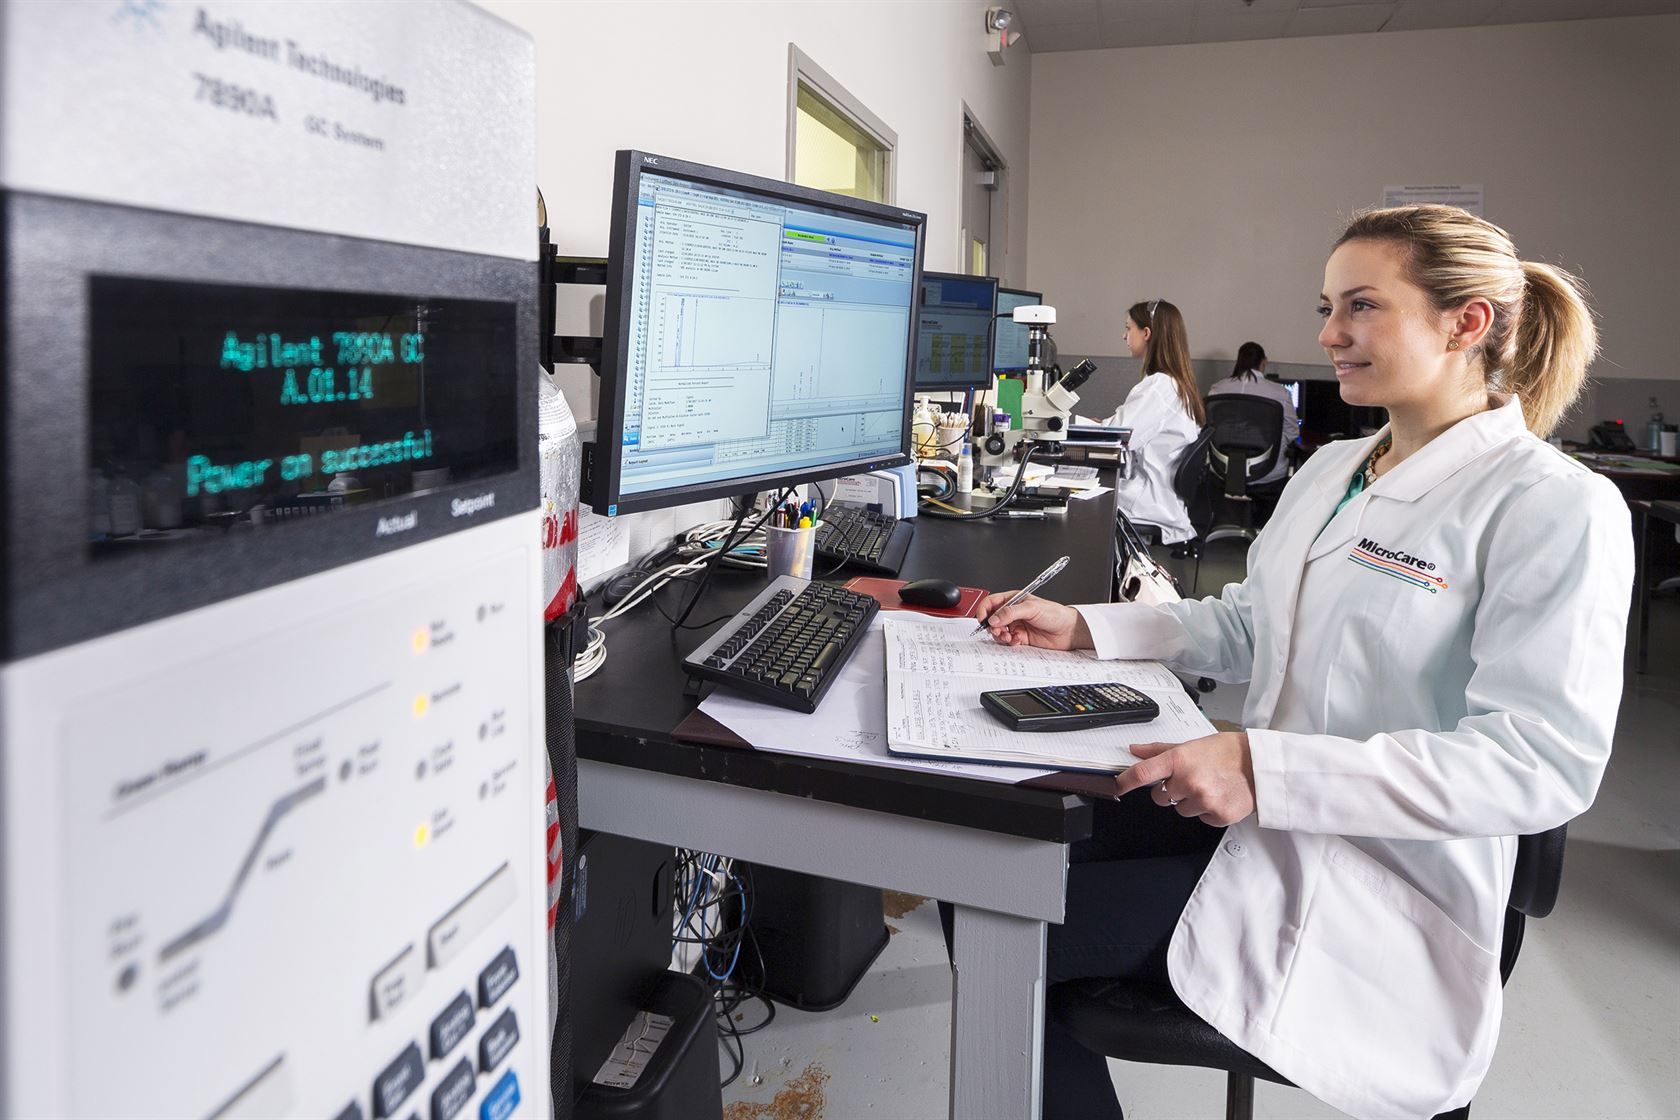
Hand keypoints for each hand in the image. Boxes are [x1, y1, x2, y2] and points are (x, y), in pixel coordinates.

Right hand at [977, 592, 1091, 649]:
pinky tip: (1017, 640)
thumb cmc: (1054, 614)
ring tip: (1009, 636)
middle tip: (999, 630)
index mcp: (1013, 600)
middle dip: (992, 626)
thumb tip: (994, 618)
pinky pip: (1007, 641)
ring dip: (1000, 635)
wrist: (1068, 631)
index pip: (991, 602)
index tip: (982, 619)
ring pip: (998, 632)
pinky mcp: (1020, 637)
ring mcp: (1016, 625)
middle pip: (992, 619)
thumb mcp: (1031, 608)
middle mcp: (1012, 613)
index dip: (983, 610)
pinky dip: (1009, 642)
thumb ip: (1010, 612)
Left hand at [1114, 732, 1256, 826]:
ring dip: (1189, 802)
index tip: (1116, 786)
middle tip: (1189, 780)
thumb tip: (1135, 750)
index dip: (1125, 781)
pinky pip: (1200, 819)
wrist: (1260, 766)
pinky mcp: (1217, 816)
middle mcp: (1189, 781)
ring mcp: (1203, 800)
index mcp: (1179, 760)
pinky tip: (1218, 796)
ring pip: (1179, 810)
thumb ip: (1160, 750)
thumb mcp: (1192, 744)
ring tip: (1208, 786)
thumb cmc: (1227, 752)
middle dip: (1169, 791)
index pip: (1143, 773)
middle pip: (1159, 797)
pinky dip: (1206, 811)